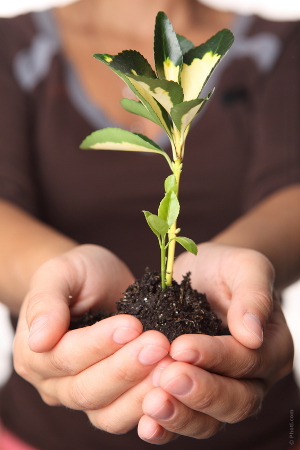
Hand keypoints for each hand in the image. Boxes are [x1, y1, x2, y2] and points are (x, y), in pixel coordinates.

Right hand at [14, 244, 169, 432]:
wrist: (97, 283)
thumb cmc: (78, 274)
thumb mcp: (60, 272)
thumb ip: (46, 301)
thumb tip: (39, 340)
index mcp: (34, 352)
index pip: (65, 357)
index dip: (98, 344)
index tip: (132, 325)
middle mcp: (53, 383)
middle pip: (86, 390)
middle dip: (125, 369)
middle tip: (159, 345)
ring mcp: (82, 396)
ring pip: (107, 414)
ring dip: (140, 392)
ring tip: (170, 365)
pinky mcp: (111, 401)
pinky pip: (126, 416)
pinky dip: (148, 406)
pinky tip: (172, 385)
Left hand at [137, 243, 292, 442]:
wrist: (205, 274)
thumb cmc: (226, 268)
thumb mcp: (245, 266)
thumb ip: (254, 294)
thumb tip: (253, 333)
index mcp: (271, 347)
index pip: (247, 360)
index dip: (215, 357)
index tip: (180, 346)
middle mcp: (253, 377)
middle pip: (236, 400)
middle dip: (200, 392)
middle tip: (165, 377)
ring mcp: (224, 390)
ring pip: (211, 421)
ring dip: (181, 415)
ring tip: (152, 404)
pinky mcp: (195, 395)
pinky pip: (187, 420)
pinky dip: (168, 427)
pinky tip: (146, 424)